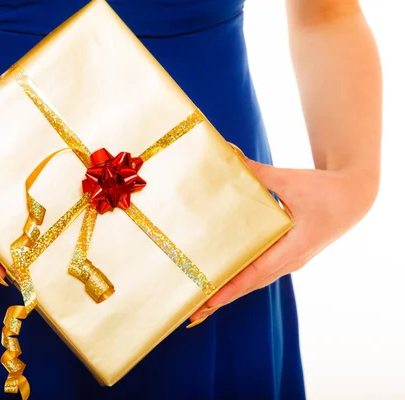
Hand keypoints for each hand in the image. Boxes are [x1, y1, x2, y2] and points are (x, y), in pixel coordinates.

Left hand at [187, 147, 377, 327]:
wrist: (352, 198)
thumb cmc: (324, 189)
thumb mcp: (291, 180)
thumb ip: (259, 172)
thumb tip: (229, 156)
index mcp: (295, 246)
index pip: (257, 271)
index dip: (233, 285)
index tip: (210, 298)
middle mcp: (293, 260)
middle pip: (253, 284)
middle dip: (225, 297)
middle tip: (195, 311)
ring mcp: (292, 261)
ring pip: (257, 282)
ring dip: (232, 292)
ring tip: (204, 304)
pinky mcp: (289, 257)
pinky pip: (262, 273)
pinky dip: (243, 281)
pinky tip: (225, 283)